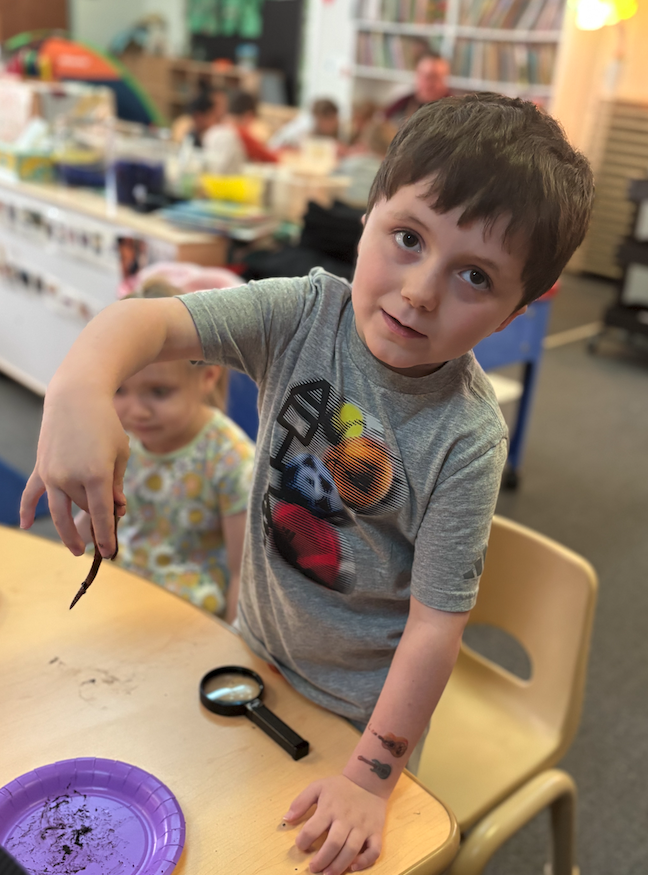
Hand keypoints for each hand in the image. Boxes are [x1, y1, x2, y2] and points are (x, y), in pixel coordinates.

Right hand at [20, 388, 128, 557]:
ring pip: (62, 508)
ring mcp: (52, 474)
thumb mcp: (120, 453)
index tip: (109, 553)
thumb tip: (115, 510)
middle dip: (96, 523)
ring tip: (77, 549)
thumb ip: (117, 484)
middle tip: (105, 537)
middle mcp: (71, 478)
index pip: (101, 515)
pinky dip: (27, 509)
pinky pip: (32, 493)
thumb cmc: (105, 424)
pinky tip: (26, 525)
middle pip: (84, 510)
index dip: (106, 536)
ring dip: (68, 530)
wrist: (76, 397)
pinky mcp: (42, 467)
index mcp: (96, 475)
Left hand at [285, 775, 385, 874]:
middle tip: (313, 868)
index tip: (301, 845)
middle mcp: (346, 819)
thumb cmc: (340, 787)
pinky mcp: (376, 831)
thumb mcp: (318, 787)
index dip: (303, 841)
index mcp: (329, 808)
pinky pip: (374, 850)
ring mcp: (362, 826)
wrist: (368, 780)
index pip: (313, 829)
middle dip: (322, 860)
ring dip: (339, 865)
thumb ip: (301, 802)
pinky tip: (354, 866)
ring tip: (328, 874)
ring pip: (352, 850)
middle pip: (334, 843)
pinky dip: (365, 861)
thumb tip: (287, 818)